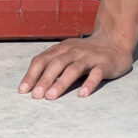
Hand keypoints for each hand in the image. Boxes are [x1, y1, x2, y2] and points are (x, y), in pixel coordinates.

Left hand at [18, 33, 133, 99]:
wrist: (115, 41)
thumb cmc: (86, 52)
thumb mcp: (68, 53)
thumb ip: (53, 65)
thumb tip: (32, 85)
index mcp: (62, 48)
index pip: (43, 59)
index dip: (32, 74)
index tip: (23, 90)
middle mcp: (74, 51)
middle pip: (57, 63)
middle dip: (44, 79)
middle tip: (35, 96)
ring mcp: (90, 57)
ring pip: (74, 68)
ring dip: (61, 82)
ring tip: (51, 96)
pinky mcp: (104, 64)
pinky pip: (96, 74)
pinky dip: (89, 84)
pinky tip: (82, 94)